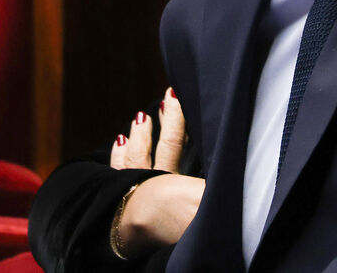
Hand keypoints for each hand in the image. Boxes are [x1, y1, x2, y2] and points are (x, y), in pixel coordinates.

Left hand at [110, 88, 202, 253]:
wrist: (129, 240)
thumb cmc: (170, 226)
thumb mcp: (194, 204)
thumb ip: (206, 188)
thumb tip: (224, 167)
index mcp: (169, 181)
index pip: (174, 143)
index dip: (175, 119)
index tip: (175, 96)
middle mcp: (149, 181)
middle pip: (156, 146)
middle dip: (164, 120)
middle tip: (167, 97)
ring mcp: (127, 188)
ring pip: (132, 157)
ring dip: (137, 136)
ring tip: (140, 118)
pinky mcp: (111, 198)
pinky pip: (113, 173)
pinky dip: (117, 157)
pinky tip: (118, 145)